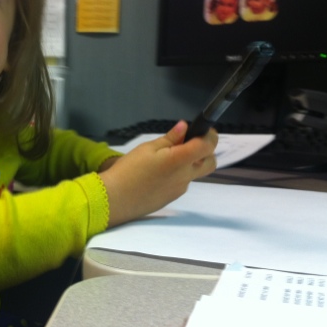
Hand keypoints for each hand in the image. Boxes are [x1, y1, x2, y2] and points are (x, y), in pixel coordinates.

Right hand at [99, 121, 217, 226]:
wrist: (116, 199)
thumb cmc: (129, 169)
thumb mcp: (147, 149)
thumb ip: (169, 139)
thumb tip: (184, 127)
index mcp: (180, 160)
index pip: (208, 146)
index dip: (210, 136)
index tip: (201, 130)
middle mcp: (185, 176)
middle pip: (211, 162)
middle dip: (206, 152)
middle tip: (187, 145)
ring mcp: (180, 189)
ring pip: (195, 173)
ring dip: (188, 164)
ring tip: (164, 161)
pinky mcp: (172, 198)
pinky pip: (181, 183)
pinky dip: (176, 175)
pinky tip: (156, 176)